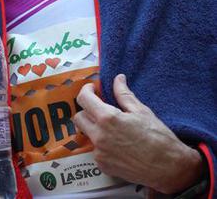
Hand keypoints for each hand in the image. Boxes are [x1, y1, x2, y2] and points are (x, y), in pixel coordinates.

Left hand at [73, 75, 204, 193]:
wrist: (168, 167)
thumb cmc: (157, 137)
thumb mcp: (140, 110)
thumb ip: (124, 94)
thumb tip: (118, 79)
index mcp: (107, 118)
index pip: (84, 99)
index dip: (86, 91)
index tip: (93, 89)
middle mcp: (99, 136)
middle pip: (79, 118)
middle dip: (87, 110)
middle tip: (100, 107)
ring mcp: (100, 153)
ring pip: (87, 134)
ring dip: (94, 127)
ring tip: (111, 127)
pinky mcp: (104, 166)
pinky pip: (95, 150)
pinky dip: (102, 144)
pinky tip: (117, 144)